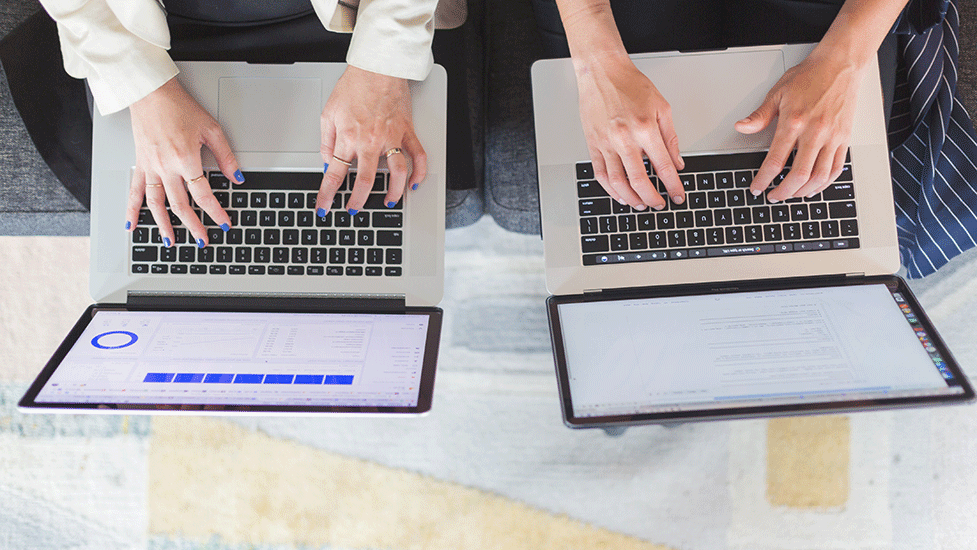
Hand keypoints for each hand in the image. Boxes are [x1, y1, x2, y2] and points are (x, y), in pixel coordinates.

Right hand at [125, 77, 242, 247]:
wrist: (151, 93)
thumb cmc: (179, 107)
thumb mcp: (212, 129)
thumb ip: (225, 156)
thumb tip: (236, 177)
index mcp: (185, 159)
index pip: (204, 194)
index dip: (216, 212)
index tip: (224, 223)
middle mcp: (165, 167)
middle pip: (180, 205)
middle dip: (193, 226)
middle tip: (203, 240)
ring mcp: (150, 167)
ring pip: (156, 204)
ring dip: (163, 225)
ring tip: (171, 241)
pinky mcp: (140, 164)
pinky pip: (134, 191)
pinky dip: (131, 209)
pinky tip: (132, 225)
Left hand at [317, 66, 425, 216]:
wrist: (377, 67)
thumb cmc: (354, 86)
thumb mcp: (328, 113)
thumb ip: (326, 141)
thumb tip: (327, 162)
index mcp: (348, 137)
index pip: (335, 174)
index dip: (327, 194)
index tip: (324, 207)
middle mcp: (370, 141)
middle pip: (365, 181)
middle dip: (358, 201)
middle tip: (353, 210)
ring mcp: (391, 137)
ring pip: (396, 174)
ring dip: (393, 192)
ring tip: (389, 201)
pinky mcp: (407, 131)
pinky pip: (418, 156)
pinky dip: (419, 172)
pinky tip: (414, 183)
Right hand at [574, 54, 685, 210]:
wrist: (603, 72)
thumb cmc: (630, 85)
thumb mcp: (661, 107)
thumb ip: (671, 138)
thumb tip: (676, 162)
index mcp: (646, 128)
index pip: (663, 166)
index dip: (673, 186)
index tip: (678, 196)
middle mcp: (625, 138)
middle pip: (640, 180)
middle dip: (652, 198)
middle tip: (659, 204)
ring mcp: (606, 143)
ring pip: (618, 182)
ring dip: (631, 198)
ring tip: (641, 204)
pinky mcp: (593, 144)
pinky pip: (600, 174)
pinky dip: (611, 189)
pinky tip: (620, 195)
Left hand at [735, 50, 860, 202]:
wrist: (840, 65)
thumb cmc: (810, 76)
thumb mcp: (778, 93)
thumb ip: (759, 115)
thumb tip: (741, 127)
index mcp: (794, 122)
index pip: (776, 160)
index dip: (764, 179)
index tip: (757, 188)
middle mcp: (815, 132)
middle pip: (799, 175)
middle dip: (783, 192)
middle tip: (773, 196)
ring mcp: (832, 137)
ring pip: (819, 176)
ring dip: (803, 191)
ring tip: (791, 194)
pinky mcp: (844, 138)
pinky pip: (836, 168)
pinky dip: (824, 183)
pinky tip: (813, 187)